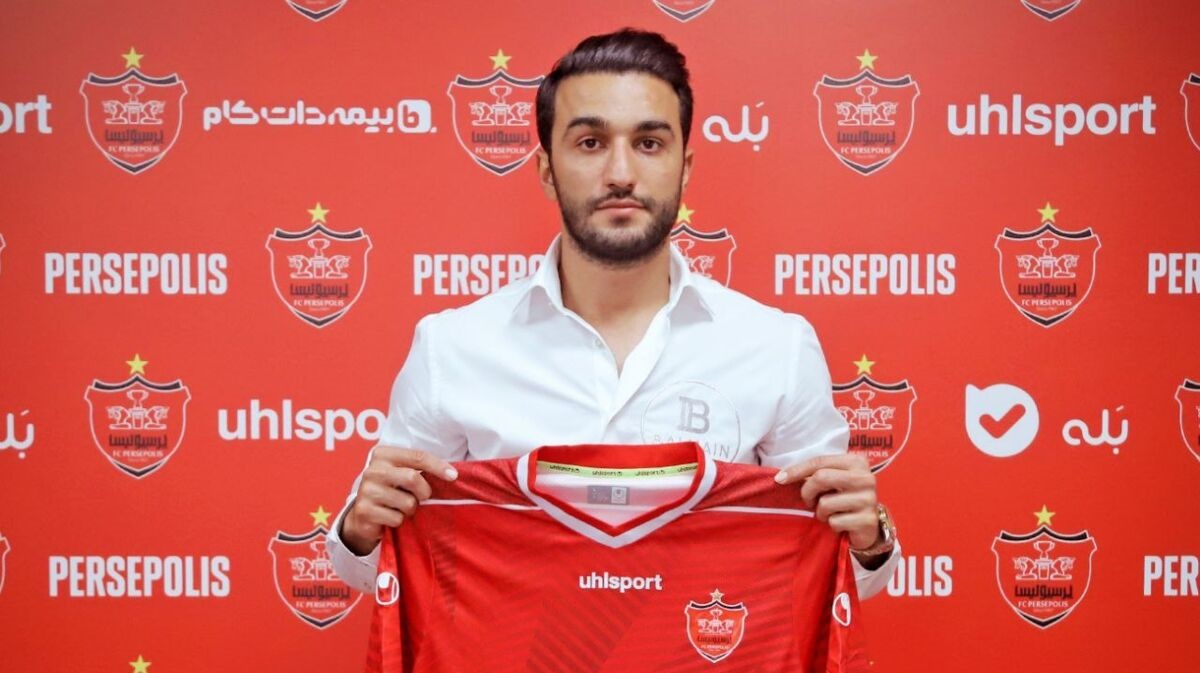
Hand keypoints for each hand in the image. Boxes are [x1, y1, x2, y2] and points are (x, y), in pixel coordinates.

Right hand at [341, 445, 457, 554]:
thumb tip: (451, 474)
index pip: (417, 456)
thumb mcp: (402, 474)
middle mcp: (372, 470)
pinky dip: (399, 521)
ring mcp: (366, 491)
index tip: (453, 476)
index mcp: (383, 454)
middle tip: (422, 497)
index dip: (438, 466)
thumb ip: (419, 469)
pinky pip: (396, 519)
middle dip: (424, 492)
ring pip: (407, 502)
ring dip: (410, 509)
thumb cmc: (391, 491)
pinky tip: (389, 517)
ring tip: (400, 507)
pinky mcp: (364, 511)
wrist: (363, 515)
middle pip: (413, 478)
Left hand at [774, 454, 879, 551]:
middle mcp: (866, 478)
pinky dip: (832, 525)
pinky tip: (842, 523)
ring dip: (821, 512)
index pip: (820, 461)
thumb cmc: (843, 499)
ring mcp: (869, 499)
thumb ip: (814, 474)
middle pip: (821, 478)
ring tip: (830, 513)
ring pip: (826, 503)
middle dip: (807, 492)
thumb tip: (782, 477)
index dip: (797, 470)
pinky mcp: (868, 520)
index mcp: (856, 462)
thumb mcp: (832, 482)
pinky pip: (835, 522)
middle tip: (809, 502)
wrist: (867, 526)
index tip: (779, 479)